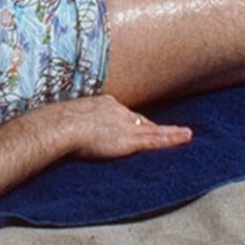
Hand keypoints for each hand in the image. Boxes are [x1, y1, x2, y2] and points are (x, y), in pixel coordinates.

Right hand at [56, 94, 192, 161]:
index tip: (139, 126)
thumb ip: (74, 124)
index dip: (133, 122)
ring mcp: (126, 125)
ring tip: (186, 134)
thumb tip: (68, 131)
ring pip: (154, 130)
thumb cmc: (58, 124)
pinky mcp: (130, 140)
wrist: (62, 126)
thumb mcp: (68, 119)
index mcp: (103, 104)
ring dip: (171, 132)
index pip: (124, 114)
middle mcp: (119, 111)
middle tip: (169, 131)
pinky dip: (172, 139)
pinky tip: (185, 138)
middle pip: (141, 120)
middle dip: (153, 126)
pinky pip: (157, 140)